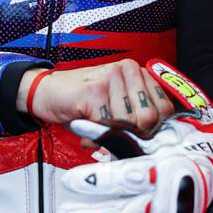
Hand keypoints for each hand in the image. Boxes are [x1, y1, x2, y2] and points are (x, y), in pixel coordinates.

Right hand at [18, 59, 173, 133]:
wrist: (47, 91)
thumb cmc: (83, 101)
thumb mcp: (116, 105)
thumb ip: (137, 116)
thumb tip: (157, 142)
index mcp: (138, 72)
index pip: (165, 108)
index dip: (153, 129)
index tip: (138, 136)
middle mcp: (128, 69)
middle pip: (149, 117)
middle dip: (133, 134)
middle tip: (115, 133)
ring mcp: (111, 77)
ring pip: (128, 123)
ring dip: (111, 134)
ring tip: (96, 126)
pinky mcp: (95, 90)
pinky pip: (107, 125)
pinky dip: (96, 134)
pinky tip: (87, 126)